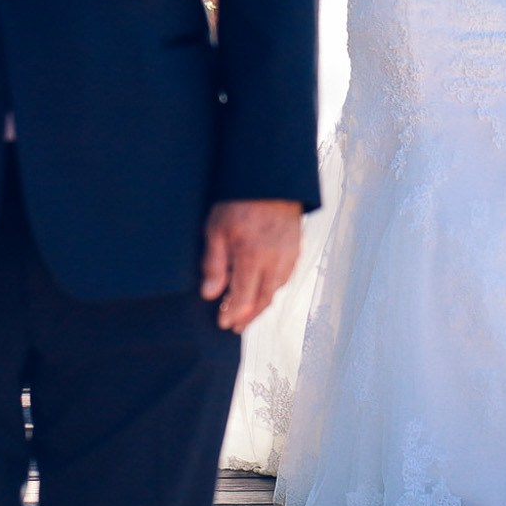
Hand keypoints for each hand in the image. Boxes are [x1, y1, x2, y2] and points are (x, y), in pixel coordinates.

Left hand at [201, 199, 302, 332]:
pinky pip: (285, 277)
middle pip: (263, 300)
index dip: (233, 315)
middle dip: (248, 317)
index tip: (222, 323)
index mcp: (253, 257)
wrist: (271, 178)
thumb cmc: (239, 201)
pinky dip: (273, 288)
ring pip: (276, 290)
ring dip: (261, 304)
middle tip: (235, 326)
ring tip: (246, 310)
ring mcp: (289, 255)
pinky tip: (263, 288)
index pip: (243, 299)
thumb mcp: (216, 228)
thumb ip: (214, 264)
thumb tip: (210, 294)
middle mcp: (274, 261)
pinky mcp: (296, 249)